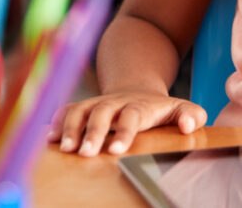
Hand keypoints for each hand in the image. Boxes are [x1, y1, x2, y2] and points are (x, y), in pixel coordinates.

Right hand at [48, 91, 207, 156]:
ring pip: (80, 110)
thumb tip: (188, 126)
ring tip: (64, 148)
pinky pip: (66, 110)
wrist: (138, 89)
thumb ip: (192, 115)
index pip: (131, 116)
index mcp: (139, 106)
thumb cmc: (160, 108)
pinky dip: (57, 122)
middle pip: (101, 112)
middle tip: (85, 153)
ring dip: (71, 128)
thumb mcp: (181, 109)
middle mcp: (115, 103)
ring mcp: (97, 103)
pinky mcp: (83, 107)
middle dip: (92, 132)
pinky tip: (49, 138)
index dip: (123, 131)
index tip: (116, 149)